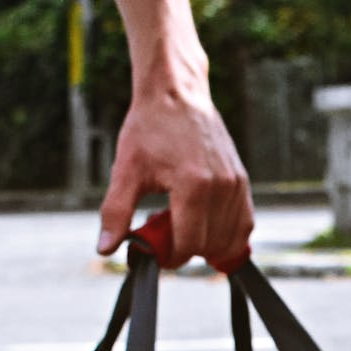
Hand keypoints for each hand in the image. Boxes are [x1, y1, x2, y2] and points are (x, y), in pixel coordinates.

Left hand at [97, 84, 253, 269]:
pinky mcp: (243, 182)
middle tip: (164, 232)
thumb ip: (116, 212)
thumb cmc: (149, 128)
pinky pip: (244, 226)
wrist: (176, 94)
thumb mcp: (126, 170)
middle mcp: (221, 187)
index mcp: (193, 186)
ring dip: (206, 245)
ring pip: (228, 241)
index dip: (170, 256)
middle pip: (208, 246)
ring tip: (183, 226)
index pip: (188, 245)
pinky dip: (227, 237)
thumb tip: (106, 248)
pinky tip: (206, 228)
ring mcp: (236, 185)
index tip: (156, 251)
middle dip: (185, 250)